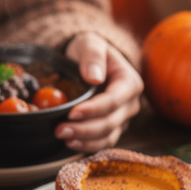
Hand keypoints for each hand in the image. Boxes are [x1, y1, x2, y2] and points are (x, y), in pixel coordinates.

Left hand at [57, 32, 143, 152]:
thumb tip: (94, 78)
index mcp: (129, 82)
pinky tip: (70, 143)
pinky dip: (88, 146)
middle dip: (85, 129)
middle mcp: (130, 103)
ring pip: (107, 136)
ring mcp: (122, 118)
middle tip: (60, 129)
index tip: (72, 112)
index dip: (93, 109)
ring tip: (62, 137)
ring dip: (85, 140)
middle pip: (110, 122)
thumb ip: (92, 56)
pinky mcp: (112, 128)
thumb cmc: (90, 52)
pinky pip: (103, 142)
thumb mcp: (90, 44)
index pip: (113, 100)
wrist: (90, 62)